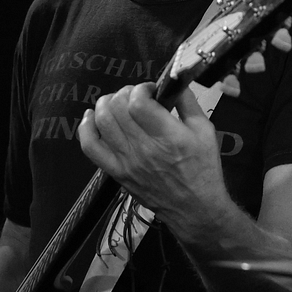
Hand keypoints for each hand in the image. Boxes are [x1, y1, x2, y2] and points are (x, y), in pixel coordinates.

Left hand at [78, 84, 228, 236]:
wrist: (195, 208)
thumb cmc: (203, 170)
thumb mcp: (206, 131)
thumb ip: (188, 102)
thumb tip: (173, 82)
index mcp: (168, 136)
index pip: (138, 102)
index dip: (141, 88)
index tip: (150, 90)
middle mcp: (144, 149)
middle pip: (117, 108)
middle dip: (125, 93)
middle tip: (136, 96)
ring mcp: (127, 161)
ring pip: (102, 122)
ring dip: (106, 104)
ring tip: (118, 103)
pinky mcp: (117, 172)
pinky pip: (90, 147)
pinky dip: (86, 128)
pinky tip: (92, 117)